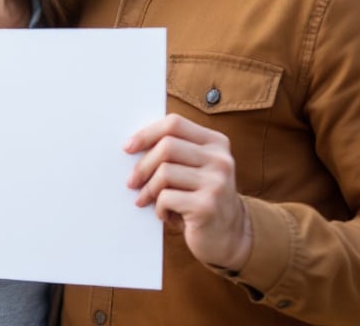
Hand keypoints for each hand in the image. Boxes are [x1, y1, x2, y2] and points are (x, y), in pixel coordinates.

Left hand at [126, 113, 252, 270]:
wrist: (231, 236)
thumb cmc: (202, 198)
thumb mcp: (196, 169)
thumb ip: (175, 151)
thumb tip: (132, 145)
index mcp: (216, 143)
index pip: (174, 124)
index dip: (146, 134)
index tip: (128, 148)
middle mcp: (220, 159)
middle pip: (166, 146)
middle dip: (143, 166)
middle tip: (132, 182)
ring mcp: (217, 182)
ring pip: (164, 172)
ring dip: (149, 189)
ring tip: (148, 200)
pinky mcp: (207, 206)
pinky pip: (166, 198)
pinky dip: (159, 208)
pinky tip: (165, 214)